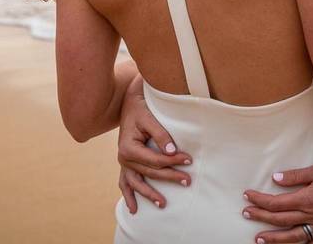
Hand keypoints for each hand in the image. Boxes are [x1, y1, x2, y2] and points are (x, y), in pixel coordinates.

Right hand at [117, 75, 192, 211]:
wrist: (128, 102)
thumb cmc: (140, 109)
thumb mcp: (149, 118)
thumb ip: (161, 135)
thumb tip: (172, 152)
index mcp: (128, 148)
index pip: (155, 160)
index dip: (173, 162)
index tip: (189, 160)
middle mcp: (123, 158)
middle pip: (150, 172)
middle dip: (170, 177)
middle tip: (187, 180)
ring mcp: (123, 162)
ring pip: (137, 183)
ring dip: (149, 194)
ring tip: (163, 204)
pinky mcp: (126, 163)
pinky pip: (125, 182)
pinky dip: (129, 195)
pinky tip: (134, 209)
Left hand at [243, 161, 312, 243]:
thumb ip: (297, 176)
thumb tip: (276, 178)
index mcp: (308, 198)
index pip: (277, 203)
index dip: (260, 200)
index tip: (248, 196)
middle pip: (281, 219)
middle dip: (261, 216)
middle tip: (246, 213)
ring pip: (294, 236)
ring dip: (275, 238)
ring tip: (259, 239)